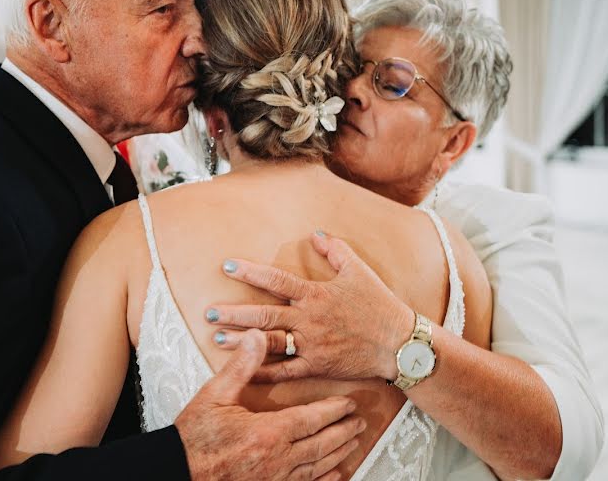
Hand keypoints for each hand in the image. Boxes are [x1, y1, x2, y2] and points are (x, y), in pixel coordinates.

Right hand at [175, 329, 364, 480]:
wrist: (178, 471)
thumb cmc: (194, 436)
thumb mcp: (215, 395)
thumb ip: (241, 366)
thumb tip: (257, 335)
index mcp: (267, 432)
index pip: (312, 419)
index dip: (334, 410)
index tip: (348, 403)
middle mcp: (277, 459)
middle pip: (322, 444)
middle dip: (344, 431)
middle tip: (359, 420)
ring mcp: (274, 479)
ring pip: (317, 466)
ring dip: (339, 453)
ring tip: (353, 442)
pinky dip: (323, 480)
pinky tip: (333, 475)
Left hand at [205, 232, 414, 381]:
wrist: (399, 343)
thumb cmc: (379, 304)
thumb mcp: (359, 270)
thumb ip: (335, 250)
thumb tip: (315, 233)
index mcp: (315, 294)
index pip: (276, 279)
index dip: (250, 272)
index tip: (226, 266)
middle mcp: (309, 319)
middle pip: (263, 314)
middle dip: (233, 312)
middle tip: (208, 311)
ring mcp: (312, 344)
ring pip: (269, 342)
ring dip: (241, 341)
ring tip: (216, 339)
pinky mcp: (317, 366)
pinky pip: (285, 372)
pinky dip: (264, 373)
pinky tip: (244, 372)